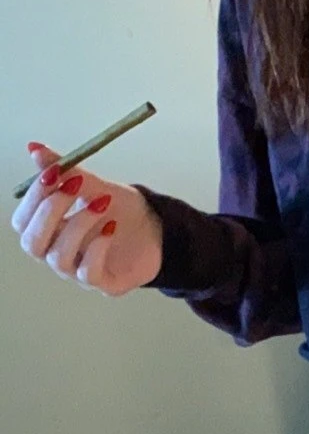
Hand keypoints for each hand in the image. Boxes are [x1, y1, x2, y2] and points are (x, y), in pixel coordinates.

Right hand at [10, 142, 162, 294]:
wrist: (160, 230)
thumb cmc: (122, 211)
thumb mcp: (96, 187)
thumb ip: (67, 172)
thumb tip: (35, 149)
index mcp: (50, 231)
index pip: (23, 221)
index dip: (33, 198)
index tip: (53, 172)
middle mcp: (58, 253)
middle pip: (32, 243)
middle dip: (49, 212)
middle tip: (74, 186)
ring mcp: (79, 272)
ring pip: (58, 258)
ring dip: (78, 225)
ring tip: (102, 203)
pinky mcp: (104, 284)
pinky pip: (88, 273)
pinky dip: (97, 248)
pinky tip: (112, 227)